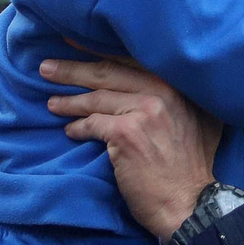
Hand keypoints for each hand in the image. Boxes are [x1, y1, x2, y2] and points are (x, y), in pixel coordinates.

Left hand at [42, 57, 219, 241]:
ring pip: (96, 99)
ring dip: (69, 101)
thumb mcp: (197, 121)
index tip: (71, 41)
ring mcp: (145, 110)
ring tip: (52, 103)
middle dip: (73, 69)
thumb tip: (146, 87)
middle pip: (108, 73)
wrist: (191, 203)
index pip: (130, 60)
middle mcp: (163, 90)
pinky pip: (93, 124)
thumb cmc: (191, 168)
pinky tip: (70, 131)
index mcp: (177, 84)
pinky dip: (78, 128)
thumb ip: (175, 100)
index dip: (97, 50)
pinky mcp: (127, 133)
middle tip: (46, 68)